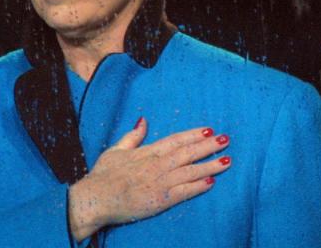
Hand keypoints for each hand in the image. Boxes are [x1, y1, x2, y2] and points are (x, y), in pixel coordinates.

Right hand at [68, 118, 231, 239]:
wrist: (92, 200)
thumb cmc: (102, 176)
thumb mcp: (116, 150)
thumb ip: (133, 136)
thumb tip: (144, 120)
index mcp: (147, 152)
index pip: (176, 140)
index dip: (194, 134)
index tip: (209, 130)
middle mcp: (156, 165)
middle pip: (187, 153)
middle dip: (208, 146)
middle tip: (226, 139)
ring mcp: (159, 182)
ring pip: (190, 171)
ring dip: (210, 165)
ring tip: (227, 160)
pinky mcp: (159, 200)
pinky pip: (183, 192)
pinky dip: (197, 186)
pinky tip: (211, 181)